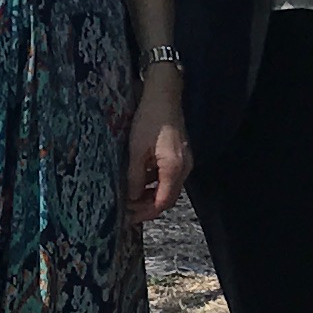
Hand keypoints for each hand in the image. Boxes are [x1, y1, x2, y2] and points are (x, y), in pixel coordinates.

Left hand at [126, 67, 191, 219]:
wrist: (164, 95)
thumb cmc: (149, 120)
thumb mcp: (136, 150)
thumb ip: (135, 177)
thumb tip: (132, 197)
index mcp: (173, 169)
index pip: (162, 202)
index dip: (146, 213)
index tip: (129, 217)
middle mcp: (184, 168)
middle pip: (168, 198)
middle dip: (148, 207)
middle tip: (128, 210)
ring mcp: (184, 162)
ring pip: (169, 188)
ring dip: (151, 195)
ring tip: (131, 197)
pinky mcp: (181, 155)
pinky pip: (169, 176)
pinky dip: (155, 183)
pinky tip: (141, 181)